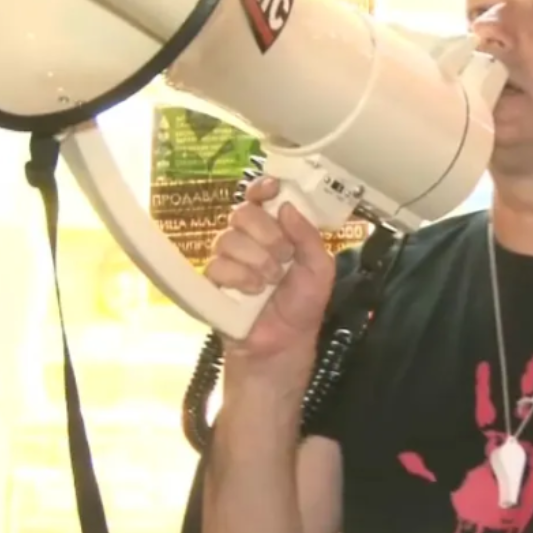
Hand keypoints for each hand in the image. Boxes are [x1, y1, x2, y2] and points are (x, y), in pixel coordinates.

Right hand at [205, 176, 335, 371]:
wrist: (285, 344)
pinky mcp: (212, 282)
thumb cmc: (302, 305)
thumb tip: (286, 206)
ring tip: (270, 281)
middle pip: (242, 213)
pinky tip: (252, 291)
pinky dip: (239, 278)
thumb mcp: (320, 269)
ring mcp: (228, 259)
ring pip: (228, 238)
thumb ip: (308, 236)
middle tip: (283, 257)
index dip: (261, 188)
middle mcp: (248, 239)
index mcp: (275, 230)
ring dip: (256, 260)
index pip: (259, 198)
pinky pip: (216, 266)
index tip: (271, 189)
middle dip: (267, 234)